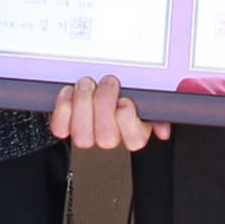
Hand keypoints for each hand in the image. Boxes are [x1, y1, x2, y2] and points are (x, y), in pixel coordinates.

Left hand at [49, 75, 170, 151]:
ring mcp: (89, 132)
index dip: (127, 120)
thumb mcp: (150, 93)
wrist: (97, 82)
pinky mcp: (67, 126)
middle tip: (107, 82)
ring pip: (83, 137)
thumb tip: (164, 129)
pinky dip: (63, 108)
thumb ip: (161, 107)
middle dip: (104, 104)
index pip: (135, 141)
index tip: (126, 99)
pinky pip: (61, 129)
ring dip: (83, 104)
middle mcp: (112, 136)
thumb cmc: (127, 88)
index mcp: (136, 130)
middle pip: (107, 139)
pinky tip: (70, 93)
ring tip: (88, 84)